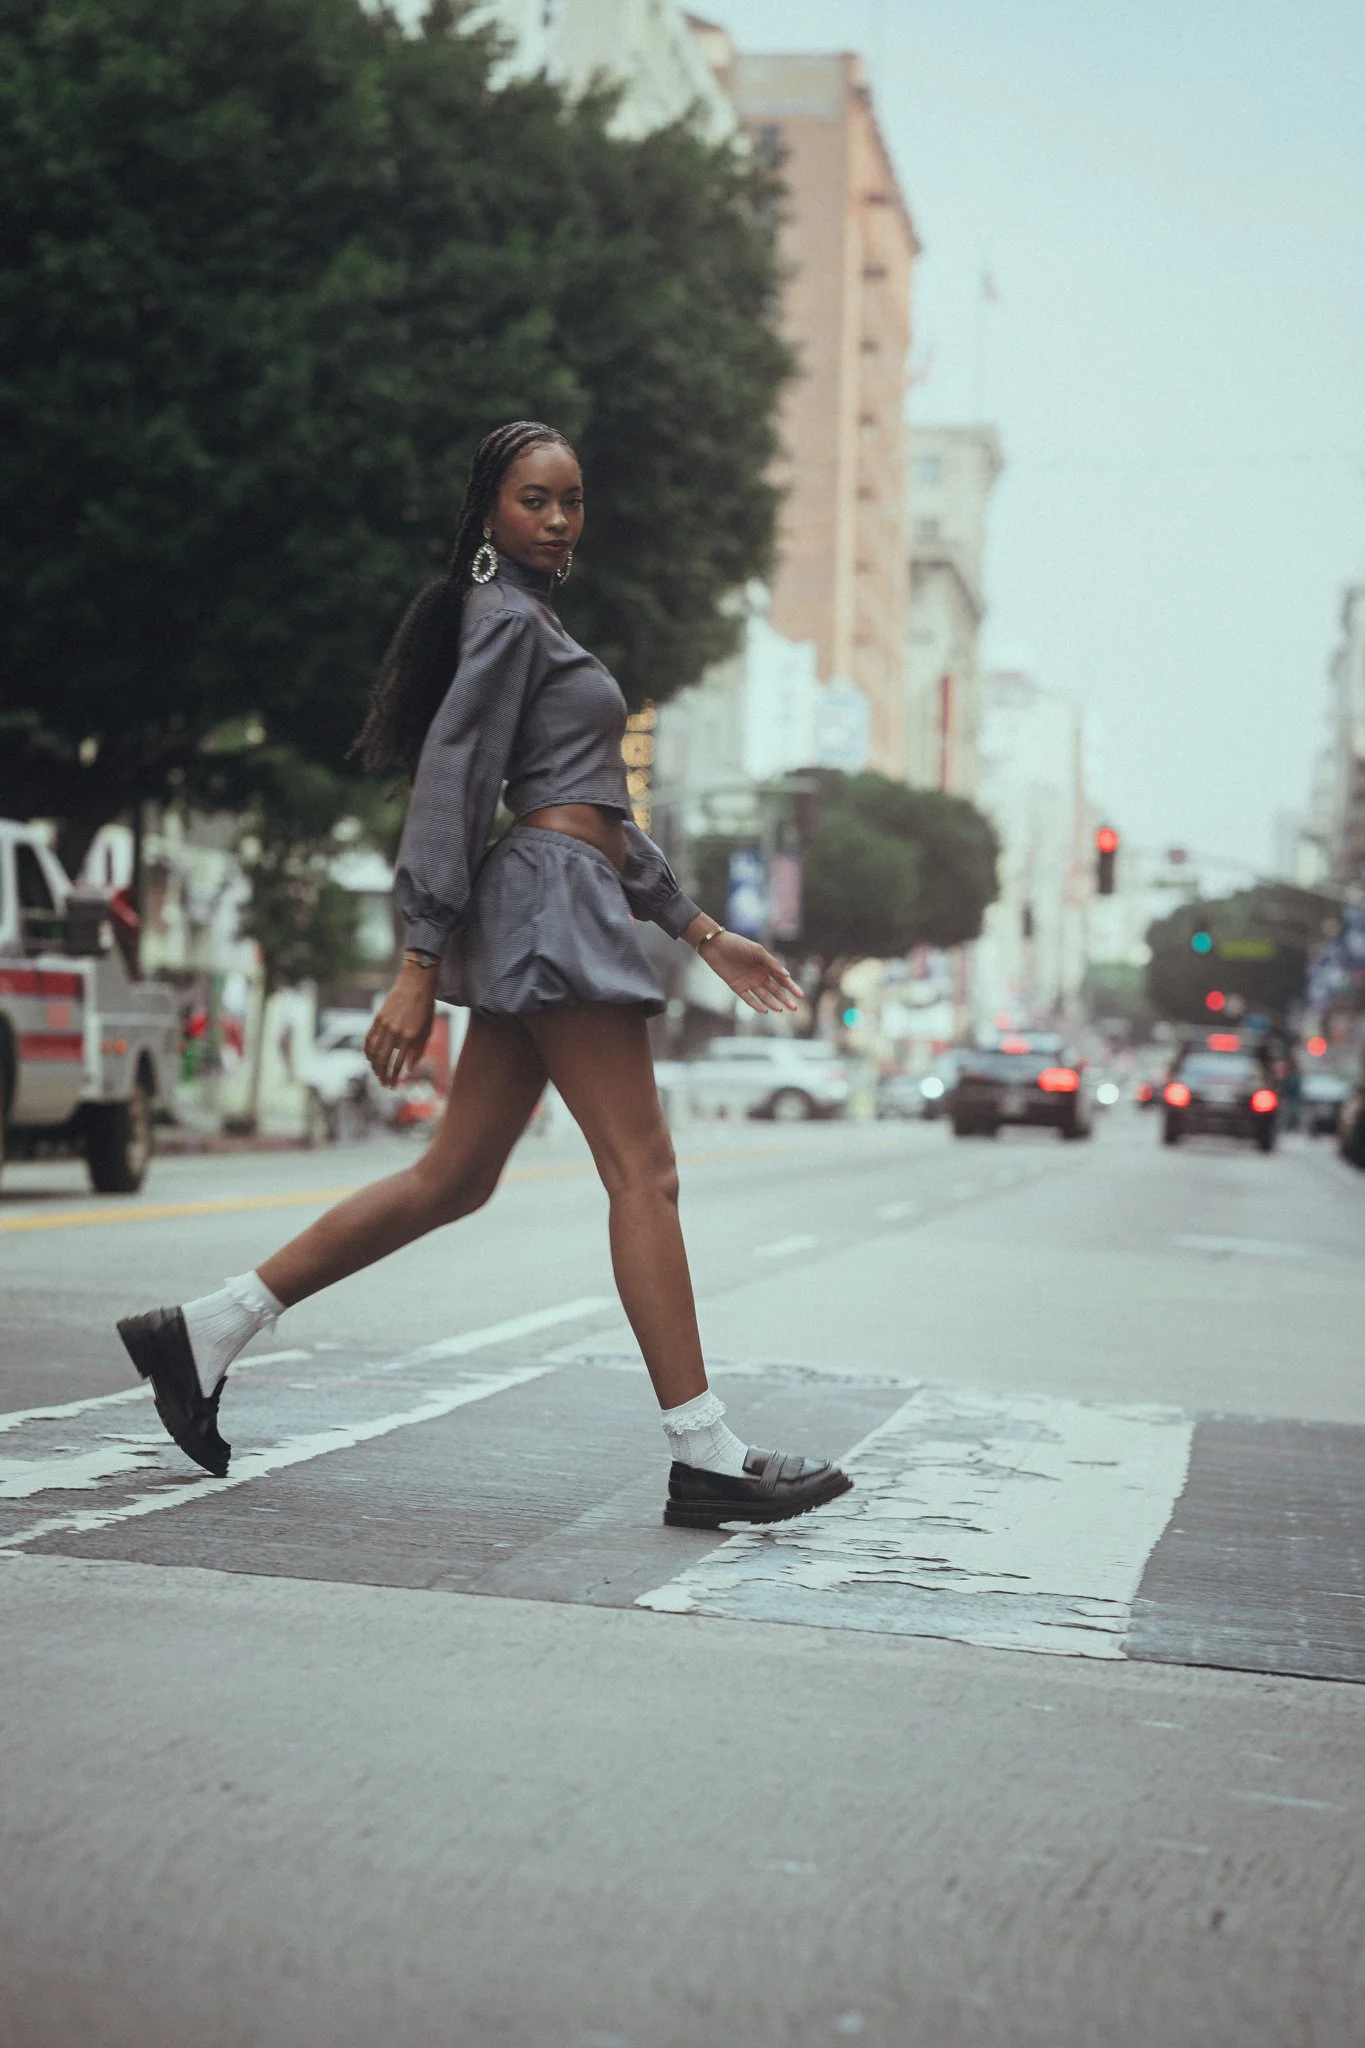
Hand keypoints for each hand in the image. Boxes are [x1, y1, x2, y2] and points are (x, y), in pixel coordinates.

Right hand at [365, 964, 435, 1087]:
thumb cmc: (425, 1008)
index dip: (394, 1077)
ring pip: (373, 1051)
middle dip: (382, 1075)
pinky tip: (370, 1059)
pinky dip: (367, 1051)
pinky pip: (368, 1039)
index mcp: (409, 1036)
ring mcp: (384, 1024)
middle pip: (382, 1060)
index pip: (398, 1064)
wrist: (415, 983)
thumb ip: (419, 1051)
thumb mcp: (427, 1030)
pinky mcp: (377, 1018)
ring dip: (373, 1066)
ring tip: (378, 1074)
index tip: (393, 1086)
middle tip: (384, 1084)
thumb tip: (409, 1069)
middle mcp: (395, 1032)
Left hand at [696, 929, 802, 1015]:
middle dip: (785, 999)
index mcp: (766, 965)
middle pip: (775, 990)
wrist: (716, 946)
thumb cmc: (738, 944)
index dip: (792, 987)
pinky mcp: (737, 987)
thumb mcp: (757, 951)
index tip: (801, 996)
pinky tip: (765, 1010)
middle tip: (794, 1008)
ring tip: (780, 1010)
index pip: (783, 979)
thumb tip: (787, 975)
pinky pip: (749, 999)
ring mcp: (749, 982)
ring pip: (764, 996)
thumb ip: (772, 963)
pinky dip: (756, 1005)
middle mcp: (759, 975)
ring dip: (772, 1003)